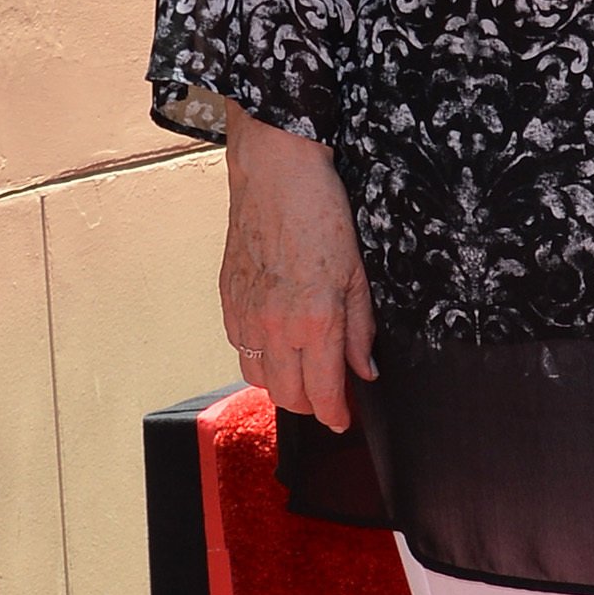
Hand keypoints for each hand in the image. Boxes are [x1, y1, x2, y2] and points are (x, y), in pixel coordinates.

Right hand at [220, 109, 375, 428]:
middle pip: (288, 397)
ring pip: (259, 379)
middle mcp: (275, 328)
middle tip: (329, 395)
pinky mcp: (227, 301)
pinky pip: (240, 350)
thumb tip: (365, 370)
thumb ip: (360, 330)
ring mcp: (246, 316)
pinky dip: (259, 358)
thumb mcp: (358, 275)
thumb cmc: (321, 215)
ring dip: (282, 385)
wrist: (275, 174)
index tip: (343, 420)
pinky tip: (276, 345)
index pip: (322, 394)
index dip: (335, 415)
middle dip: (312, 405)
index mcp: (314, 323)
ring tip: (303, 372)